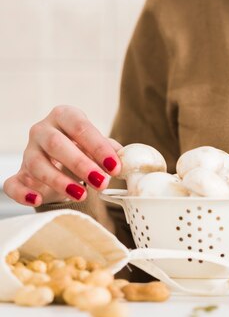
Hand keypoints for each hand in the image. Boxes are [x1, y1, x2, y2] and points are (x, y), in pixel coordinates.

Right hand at [4, 105, 121, 206]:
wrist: (60, 161)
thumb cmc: (82, 149)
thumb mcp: (97, 145)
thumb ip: (111, 150)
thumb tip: (126, 159)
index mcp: (64, 116)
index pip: (80, 127)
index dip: (98, 147)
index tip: (115, 166)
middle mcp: (42, 130)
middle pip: (57, 144)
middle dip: (80, 165)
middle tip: (101, 182)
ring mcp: (28, 152)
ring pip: (37, 165)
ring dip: (59, 181)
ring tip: (81, 195)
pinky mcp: (19, 174)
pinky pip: (13, 183)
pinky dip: (23, 193)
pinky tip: (38, 200)